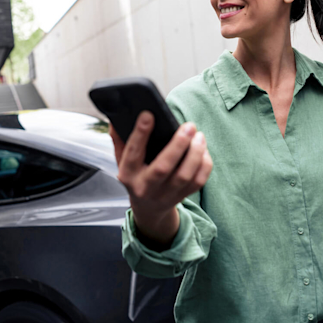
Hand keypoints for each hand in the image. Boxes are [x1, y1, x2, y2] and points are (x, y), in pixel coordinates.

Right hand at [109, 111, 212, 246]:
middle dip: (178, 144)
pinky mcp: (181, 197)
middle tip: (189, 126)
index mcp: (128, 174)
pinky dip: (204, 165)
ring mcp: (164, 195)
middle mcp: (145, 187)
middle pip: (163, 168)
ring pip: (184, 176)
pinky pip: (198, 182)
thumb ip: (120, 139)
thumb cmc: (136, 176)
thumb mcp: (122, 160)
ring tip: (199, 135)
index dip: (140, 134)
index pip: (133, 153)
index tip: (149, 115)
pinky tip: (203, 150)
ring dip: (195, 153)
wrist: (148, 207)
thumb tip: (117, 119)